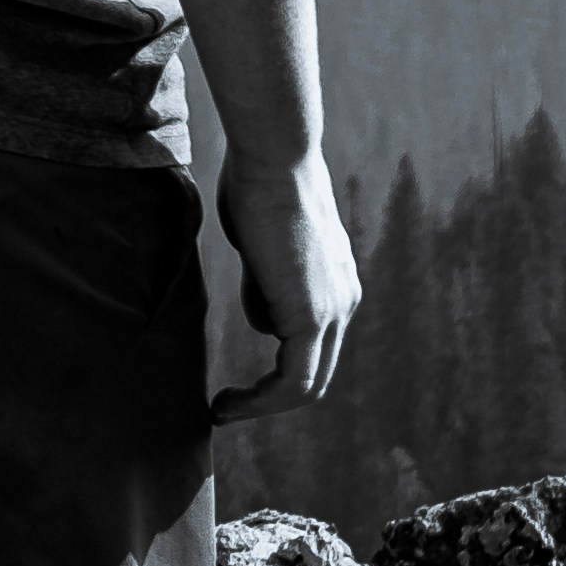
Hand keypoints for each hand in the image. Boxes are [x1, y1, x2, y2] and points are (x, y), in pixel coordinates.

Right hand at [211, 148, 357, 423]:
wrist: (274, 156)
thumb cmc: (259, 184)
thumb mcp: (264, 244)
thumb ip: (267, 279)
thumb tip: (263, 306)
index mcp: (337, 282)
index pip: (314, 346)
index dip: (277, 374)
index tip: (238, 386)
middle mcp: (345, 299)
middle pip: (315, 373)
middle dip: (270, 399)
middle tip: (226, 409)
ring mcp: (335, 309)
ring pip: (306, 384)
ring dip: (260, 405)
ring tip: (220, 409)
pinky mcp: (314, 315)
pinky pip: (293, 381)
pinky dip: (260, 402)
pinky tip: (225, 405)